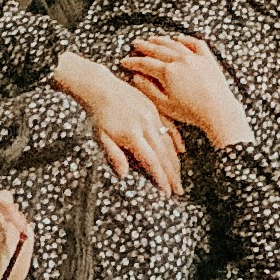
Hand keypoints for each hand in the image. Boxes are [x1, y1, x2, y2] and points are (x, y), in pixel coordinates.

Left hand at [55, 52, 186, 193]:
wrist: (102, 87)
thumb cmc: (99, 116)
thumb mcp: (101, 137)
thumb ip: (114, 155)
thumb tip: (124, 174)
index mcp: (133, 134)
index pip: (151, 161)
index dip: (160, 178)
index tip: (166, 192)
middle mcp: (146, 124)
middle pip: (164, 153)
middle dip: (172, 174)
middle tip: (179, 191)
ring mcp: (152, 115)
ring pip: (168, 141)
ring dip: (175, 160)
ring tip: (179, 176)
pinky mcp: (154, 108)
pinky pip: (169, 126)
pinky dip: (176, 139)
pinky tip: (181, 150)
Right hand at [116, 31, 251, 150]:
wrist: (217, 110)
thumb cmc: (190, 112)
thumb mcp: (164, 105)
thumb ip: (149, 90)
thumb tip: (137, 78)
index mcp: (168, 72)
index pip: (146, 63)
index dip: (133, 61)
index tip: (124, 61)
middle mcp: (180, 60)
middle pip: (159, 49)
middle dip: (145, 46)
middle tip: (136, 44)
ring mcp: (195, 57)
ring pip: (175, 44)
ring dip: (162, 40)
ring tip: (153, 39)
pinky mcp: (208, 58)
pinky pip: (195, 43)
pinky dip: (186, 39)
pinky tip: (180, 38)